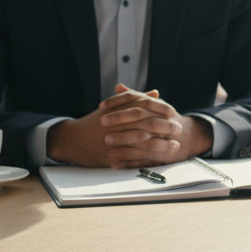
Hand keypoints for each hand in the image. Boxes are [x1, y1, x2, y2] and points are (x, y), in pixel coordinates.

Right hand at [47, 85, 210, 167]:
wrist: (72, 139)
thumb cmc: (95, 122)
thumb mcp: (113, 108)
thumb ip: (135, 99)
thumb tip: (155, 93)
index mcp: (118, 110)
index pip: (144, 106)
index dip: (160, 109)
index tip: (173, 112)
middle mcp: (118, 124)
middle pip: (147, 124)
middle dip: (166, 127)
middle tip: (178, 129)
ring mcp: (115, 140)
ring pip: (143, 142)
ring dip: (162, 144)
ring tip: (174, 145)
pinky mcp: (112, 155)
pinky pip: (134, 157)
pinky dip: (149, 158)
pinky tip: (160, 158)